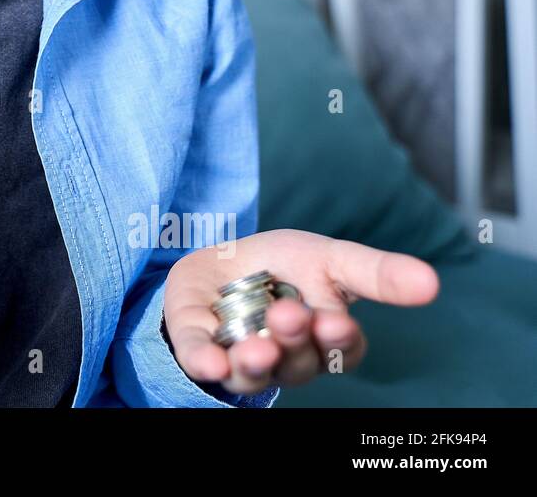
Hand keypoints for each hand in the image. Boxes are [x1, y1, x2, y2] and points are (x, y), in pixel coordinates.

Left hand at [163, 229, 439, 395]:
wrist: (224, 258)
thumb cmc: (285, 265)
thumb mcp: (331, 258)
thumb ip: (375, 273)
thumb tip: (432, 282)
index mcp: (323, 340)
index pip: (341, 350)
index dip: (339, 340)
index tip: (336, 321)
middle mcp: (285, 358)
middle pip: (298, 362)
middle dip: (295, 339)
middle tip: (289, 314)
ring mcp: (240, 357)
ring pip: (253, 372)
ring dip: (255, 362)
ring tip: (255, 347)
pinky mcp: (198, 345)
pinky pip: (200, 360)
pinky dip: (205, 363)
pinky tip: (209, 363)